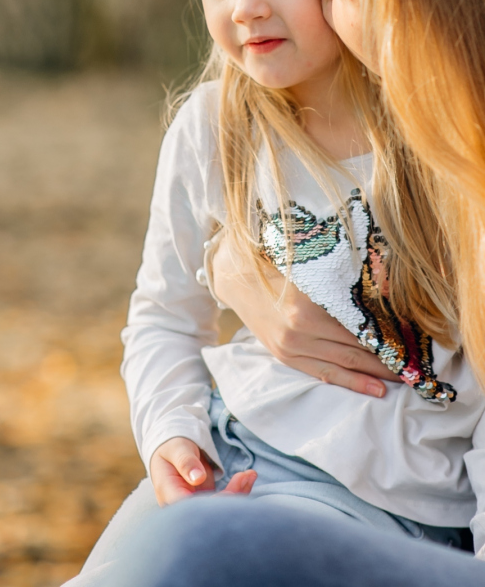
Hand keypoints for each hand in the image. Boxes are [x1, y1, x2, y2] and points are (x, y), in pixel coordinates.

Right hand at [150, 437, 256, 505]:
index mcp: (168, 493)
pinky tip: (248, 477)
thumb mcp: (176, 448)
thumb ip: (185, 461)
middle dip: (231, 498)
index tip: (229, 491)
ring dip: (238, 494)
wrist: (172, 448)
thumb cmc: (171, 446)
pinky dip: (237, 490)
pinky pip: (224, 501)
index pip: (190, 509)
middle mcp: (181, 504)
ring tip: (250, 474)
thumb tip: (197, 479)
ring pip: (219, 509)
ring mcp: (195, 504)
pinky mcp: (206, 500)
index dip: (212, 506)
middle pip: (207, 513)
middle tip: (246, 476)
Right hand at [212, 236, 397, 396]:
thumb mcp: (305, 263)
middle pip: (355, 349)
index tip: (411, 338)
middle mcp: (300, 330)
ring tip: (403, 380)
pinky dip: (350, 382)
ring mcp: (291, 347)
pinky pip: (323, 373)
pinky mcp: (285, 356)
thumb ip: (336, 277)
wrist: (233, 275)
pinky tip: (374, 390)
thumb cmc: (272, 260)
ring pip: (343, 365)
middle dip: (387, 358)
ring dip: (375, 374)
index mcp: (306, 305)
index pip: (358, 325)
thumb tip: (379, 283)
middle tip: (416, 364)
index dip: (386, 333)